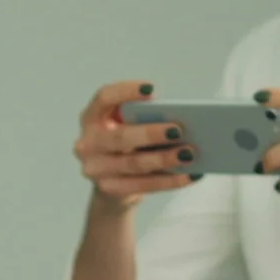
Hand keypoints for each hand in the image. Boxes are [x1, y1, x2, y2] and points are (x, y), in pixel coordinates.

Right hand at [75, 81, 202, 212]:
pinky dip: (170, 181)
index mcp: (92, 117)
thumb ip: (143, 117)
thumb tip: (180, 122)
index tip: (152, 89)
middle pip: (120, 137)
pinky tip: (190, 175)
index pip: (104, 98)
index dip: (125, 92)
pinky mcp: (109, 189)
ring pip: (134, 164)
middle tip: (178, 130)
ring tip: (189, 154)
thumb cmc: (128, 144)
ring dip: (164, 159)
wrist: (113, 183)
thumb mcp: (128, 125)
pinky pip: (143, 185)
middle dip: (150, 133)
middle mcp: (88, 143)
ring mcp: (95, 169)